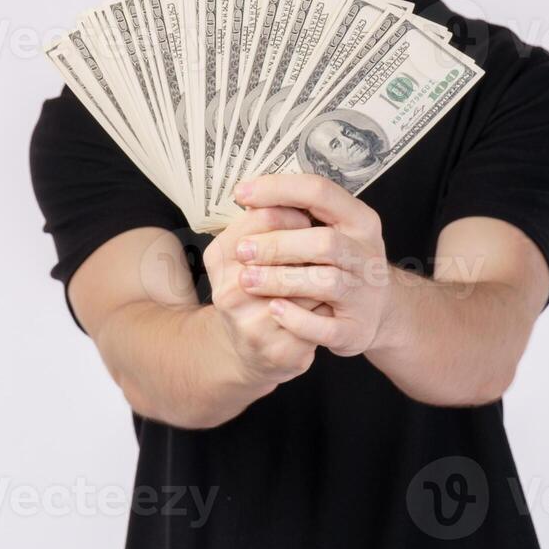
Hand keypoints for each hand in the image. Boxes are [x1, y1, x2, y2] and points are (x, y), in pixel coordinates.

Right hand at [202, 206, 325, 386]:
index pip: (265, 216)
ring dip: (325, 274)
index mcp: (219, 256)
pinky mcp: (279, 351)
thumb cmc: (258, 290)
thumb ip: (267, 222)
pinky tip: (329, 304)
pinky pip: (320, 318)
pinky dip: (330, 306)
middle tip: (325, 245)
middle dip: (313, 244)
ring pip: (309, 284)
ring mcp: (251, 325)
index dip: (296, 212)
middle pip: (288, 250)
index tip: (307, 217)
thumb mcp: (249, 251)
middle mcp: (228, 291)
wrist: (252, 350)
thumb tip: (301, 198)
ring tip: (329, 273)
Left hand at [232, 174, 391, 356]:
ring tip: (247, 279)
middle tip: (242, 250)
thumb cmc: (338, 264)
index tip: (243, 193)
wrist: (374, 313)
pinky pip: (326, 328)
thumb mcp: (330, 230)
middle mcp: (367, 255)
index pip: (320, 192)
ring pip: (326, 283)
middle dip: (278, 245)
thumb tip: (247, 199)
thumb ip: (296, 213)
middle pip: (324, 243)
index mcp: (359, 220)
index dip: (278, 189)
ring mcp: (364, 294)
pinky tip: (274, 309)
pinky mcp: (355, 330)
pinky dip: (297, 319)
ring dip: (281, 280)